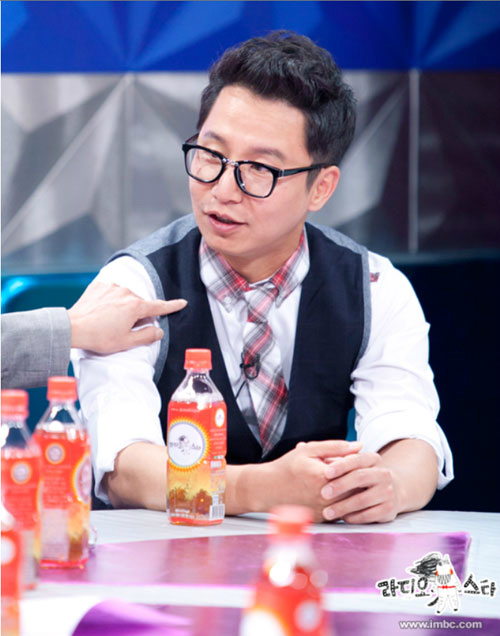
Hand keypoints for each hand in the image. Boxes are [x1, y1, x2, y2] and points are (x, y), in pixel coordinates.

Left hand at [68, 281, 186, 352]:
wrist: (72, 327)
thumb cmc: (99, 337)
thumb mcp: (126, 342)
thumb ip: (147, 336)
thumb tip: (159, 330)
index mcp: (135, 306)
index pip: (159, 306)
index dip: (172, 306)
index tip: (182, 303)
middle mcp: (126, 292)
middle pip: (140, 304)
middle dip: (137, 315)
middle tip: (123, 329)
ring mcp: (112, 287)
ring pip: (126, 297)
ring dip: (123, 307)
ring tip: (109, 322)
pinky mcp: (99, 286)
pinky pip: (112, 293)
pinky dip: (111, 301)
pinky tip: (102, 312)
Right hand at [234, 440, 360, 521]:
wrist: (269, 489)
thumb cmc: (288, 467)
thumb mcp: (309, 450)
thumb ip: (335, 447)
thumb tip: (359, 446)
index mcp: (323, 476)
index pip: (355, 470)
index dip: (365, 463)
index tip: (369, 459)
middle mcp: (325, 496)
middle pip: (357, 488)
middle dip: (364, 479)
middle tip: (370, 471)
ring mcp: (324, 510)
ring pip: (353, 502)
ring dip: (359, 492)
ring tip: (361, 482)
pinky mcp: (322, 519)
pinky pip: (343, 511)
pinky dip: (348, 502)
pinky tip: (348, 493)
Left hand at [320, 451, 401, 523]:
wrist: (392, 491)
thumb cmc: (364, 477)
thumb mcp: (356, 465)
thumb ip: (341, 462)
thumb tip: (324, 463)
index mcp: (374, 459)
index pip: (357, 459)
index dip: (341, 466)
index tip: (325, 473)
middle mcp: (384, 474)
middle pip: (360, 477)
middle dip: (340, 485)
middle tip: (323, 493)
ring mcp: (388, 492)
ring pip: (363, 499)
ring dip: (343, 506)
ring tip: (327, 512)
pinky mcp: (389, 510)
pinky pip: (368, 515)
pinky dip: (354, 517)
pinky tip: (343, 518)